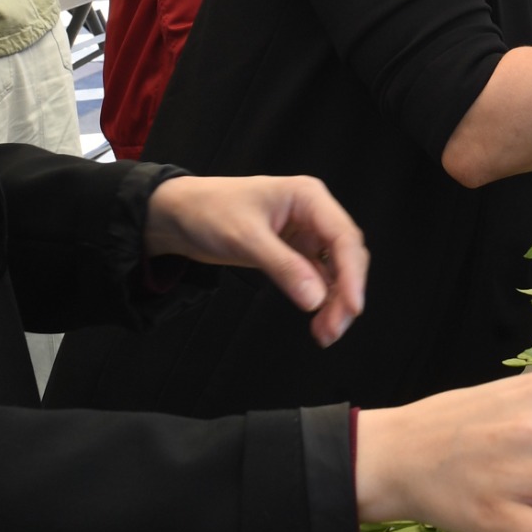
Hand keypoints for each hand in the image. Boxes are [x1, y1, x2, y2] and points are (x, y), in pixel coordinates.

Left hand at [143, 175, 367, 346]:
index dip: (353, 274)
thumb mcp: (245, 238)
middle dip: (345, 293)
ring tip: (325, 333)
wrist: (178, 215)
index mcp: (308, 197)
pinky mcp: (293, 253)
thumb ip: (283, 267)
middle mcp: (313, 214)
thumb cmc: (209, 211)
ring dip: (334, 302)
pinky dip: (319, 301)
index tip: (353, 306)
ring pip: (334, 272)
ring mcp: (305, 234)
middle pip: (344, 256)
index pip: (343, 237)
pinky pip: (316, 278)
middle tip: (335, 329)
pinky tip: (316, 322)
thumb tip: (316, 300)